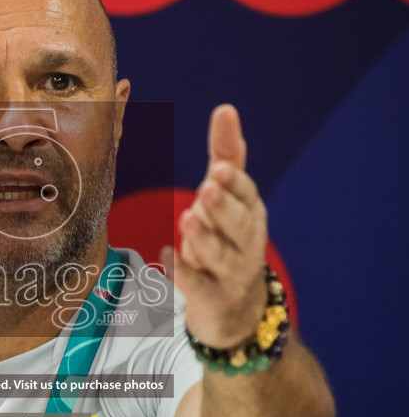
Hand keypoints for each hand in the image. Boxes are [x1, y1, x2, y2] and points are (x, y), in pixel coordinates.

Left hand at [162, 104, 267, 349]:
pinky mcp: (213, 298)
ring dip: (204, 237)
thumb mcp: (230, 197)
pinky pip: (198, 286)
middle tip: (206, 187)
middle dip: (223, 205)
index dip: (234, 181)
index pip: (246, 193)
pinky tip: (166, 256)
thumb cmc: (230, 240)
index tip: (218, 166)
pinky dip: (184, 273)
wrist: (238, 308)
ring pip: (220, 254)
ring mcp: (232, 272)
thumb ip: (226, 156)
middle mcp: (246, 241)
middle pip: (237, 223)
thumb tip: (226, 109)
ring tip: (188, 219)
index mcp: (250, 212)